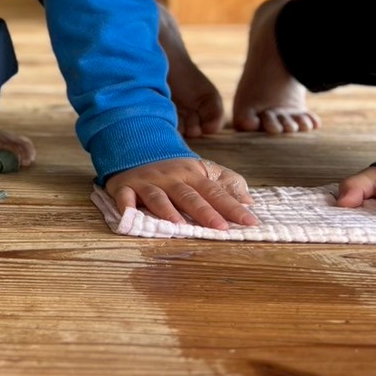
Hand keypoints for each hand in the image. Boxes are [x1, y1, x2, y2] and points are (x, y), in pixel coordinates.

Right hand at [105, 157, 257, 230]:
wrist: (134, 148)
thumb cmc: (174, 170)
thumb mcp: (202, 171)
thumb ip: (226, 184)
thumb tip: (249, 201)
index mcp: (192, 174)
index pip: (215, 191)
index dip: (232, 207)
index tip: (250, 221)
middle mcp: (170, 178)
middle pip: (189, 195)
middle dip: (205, 211)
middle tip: (220, 228)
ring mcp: (146, 182)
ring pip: (158, 197)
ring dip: (168, 211)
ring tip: (180, 226)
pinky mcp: (124, 187)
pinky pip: (124, 196)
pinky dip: (126, 206)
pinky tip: (130, 215)